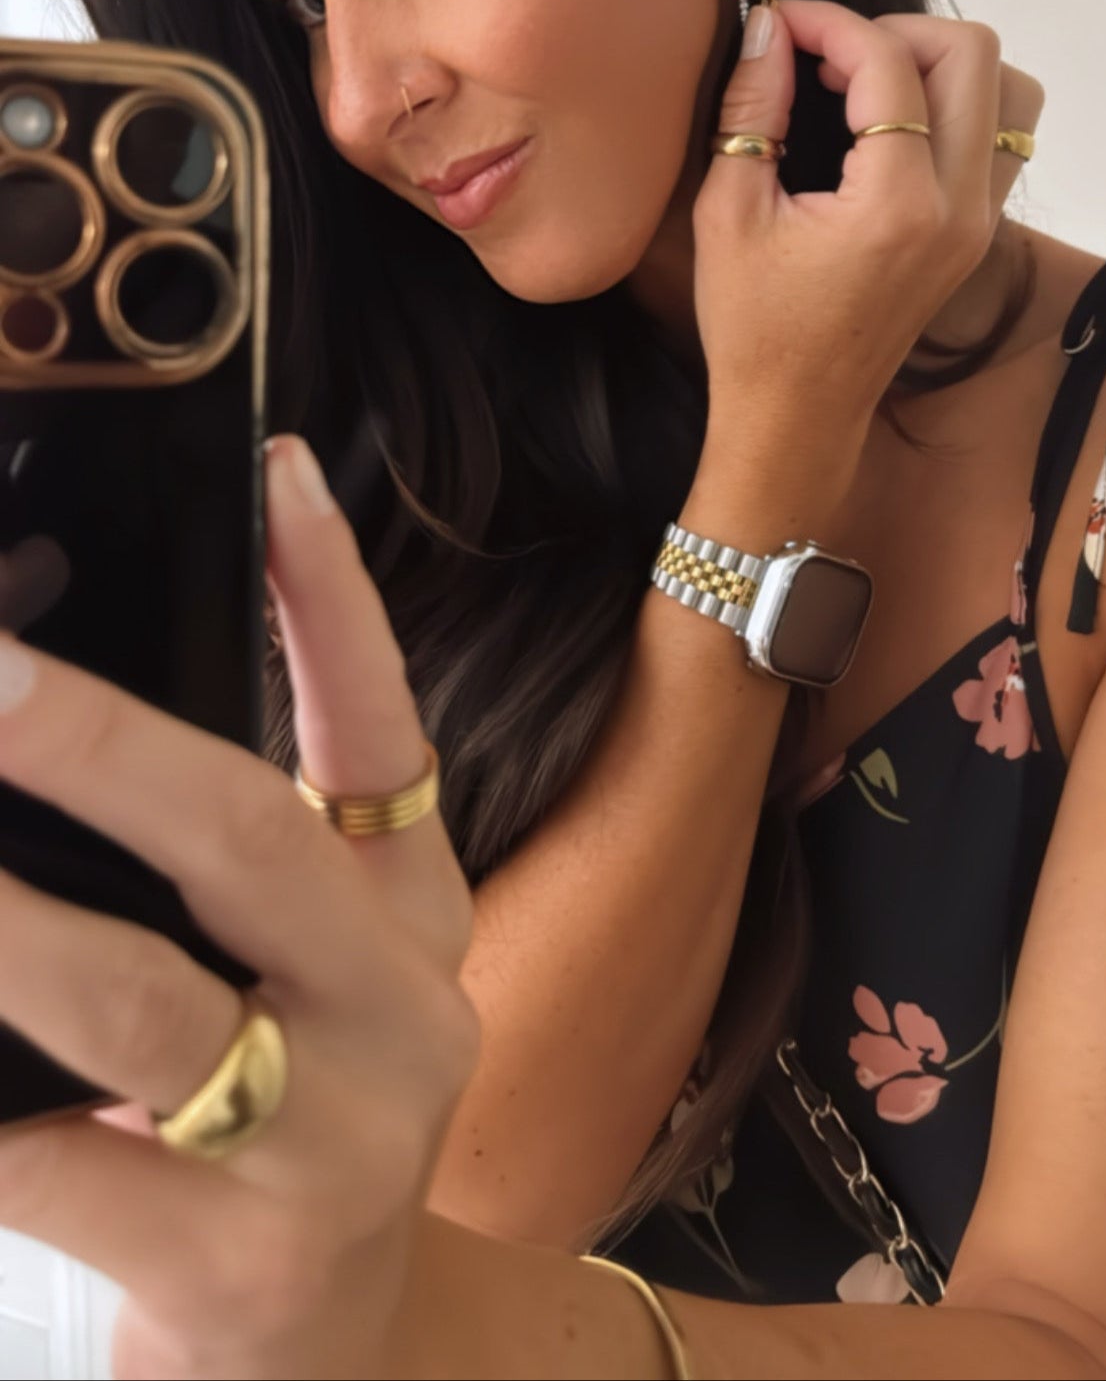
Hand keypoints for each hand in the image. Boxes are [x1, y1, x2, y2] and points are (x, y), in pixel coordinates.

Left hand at [0, 436, 479, 1379]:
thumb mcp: (304, 983)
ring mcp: (333, 1143)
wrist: (332, 1370)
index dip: (333, 597)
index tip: (273, 470)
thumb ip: (230, 867)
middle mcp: (400, 1010)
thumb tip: (78, 717)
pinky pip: (62, 1162)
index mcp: (410, 919)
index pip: (383, 733)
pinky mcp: (245, 1262)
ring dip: (7, 927)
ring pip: (146, 1002)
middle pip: (251, 842)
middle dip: (101, 744)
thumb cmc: (286, 1135)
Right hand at [693, 0, 1043, 429]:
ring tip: (863, 88)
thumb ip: (750, 108)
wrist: (797, 414)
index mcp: (896, 206)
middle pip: (972, 53)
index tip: (778, 23)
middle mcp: (958, 208)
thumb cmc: (752, 327)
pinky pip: (996, 134)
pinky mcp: (977, 230)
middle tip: (827, 57)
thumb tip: (767, 27)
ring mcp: (978, 221)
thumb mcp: (726, 213)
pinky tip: (882, 126)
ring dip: (934, 64)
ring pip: (1004, 88)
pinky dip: (950, 105)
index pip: (887, 62)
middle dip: (894, 30)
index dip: (828, 22)